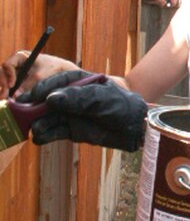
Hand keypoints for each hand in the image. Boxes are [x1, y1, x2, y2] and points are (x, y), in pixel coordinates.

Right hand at [0, 51, 77, 98]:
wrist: (61, 71)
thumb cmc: (51, 68)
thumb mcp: (39, 76)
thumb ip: (27, 85)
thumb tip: (15, 96)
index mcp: (20, 57)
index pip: (7, 65)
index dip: (8, 75)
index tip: (13, 85)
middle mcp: (15, 64)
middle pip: (2, 73)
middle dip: (3, 84)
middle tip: (4, 96)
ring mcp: (15, 73)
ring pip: (4, 81)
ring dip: (3, 89)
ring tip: (3, 99)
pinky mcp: (17, 81)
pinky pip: (9, 87)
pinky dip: (8, 92)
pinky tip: (7, 100)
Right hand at [22, 70, 147, 151]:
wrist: (134, 127)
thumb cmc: (120, 106)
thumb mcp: (101, 99)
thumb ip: (77, 98)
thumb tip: (51, 99)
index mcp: (79, 82)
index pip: (57, 82)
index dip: (44, 88)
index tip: (34, 96)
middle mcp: (71, 97)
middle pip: (47, 101)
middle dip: (35, 107)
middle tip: (23, 114)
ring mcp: (70, 114)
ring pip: (47, 117)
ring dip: (38, 123)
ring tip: (36, 129)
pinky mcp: (70, 130)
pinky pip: (53, 131)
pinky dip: (45, 134)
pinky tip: (40, 137)